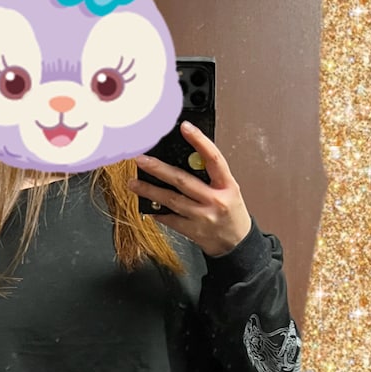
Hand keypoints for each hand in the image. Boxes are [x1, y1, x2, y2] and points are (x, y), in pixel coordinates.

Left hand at [128, 121, 251, 257]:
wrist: (236, 244)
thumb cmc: (232, 213)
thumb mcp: (229, 189)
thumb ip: (210, 176)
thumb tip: (183, 160)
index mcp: (226, 185)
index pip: (213, 158)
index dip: (199, 141)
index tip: (185, 127)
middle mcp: (214, 200)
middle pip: (182, 180)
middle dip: (158, 169)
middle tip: (141, 160)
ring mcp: (202, 217)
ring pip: (171, 200)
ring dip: (150, 191)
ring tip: (134, 183)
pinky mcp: (192, 231)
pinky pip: (170, 219)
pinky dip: (157, 211)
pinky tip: (146, 205)